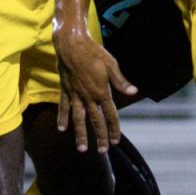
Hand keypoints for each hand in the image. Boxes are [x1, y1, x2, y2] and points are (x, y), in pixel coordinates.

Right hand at [55, 25, 134, 152]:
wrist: (71, 43)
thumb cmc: (93, 52)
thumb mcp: (111, 64)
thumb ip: (121, 81)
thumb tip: (133, 92)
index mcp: (101, 91)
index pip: (110, 114)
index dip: (114, 128)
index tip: (115, 141)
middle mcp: (88, 96)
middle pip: (95, 120)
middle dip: (99, 136)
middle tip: (102, 151)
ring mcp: (75, 94)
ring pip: (78, 119)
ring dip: (80, 134)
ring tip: (81, 149)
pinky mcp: (65, 89)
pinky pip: (64, 106)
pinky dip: (62, 118)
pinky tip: (61, 129)